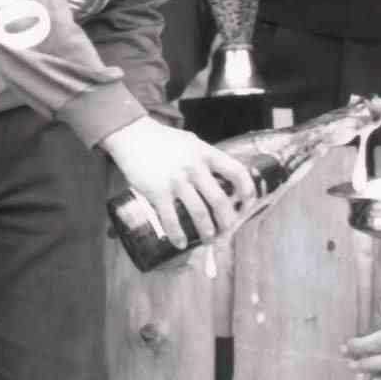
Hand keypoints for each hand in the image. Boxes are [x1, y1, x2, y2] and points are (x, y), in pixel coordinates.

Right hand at [102, 117, 254, 250]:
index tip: (248, 204)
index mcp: (206, 154)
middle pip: (220, 200)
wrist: (132, 135)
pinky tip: (180, 243)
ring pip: (199, 213)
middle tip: (226, 231)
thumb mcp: (191, 142)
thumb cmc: (163, 140)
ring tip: (207, 240)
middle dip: (227, 222)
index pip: (236, 172)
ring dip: (206, 232)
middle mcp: (194, 168)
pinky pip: (171, 219)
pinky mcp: (157, 192)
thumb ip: (205, 157)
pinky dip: (177, 235)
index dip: (247, 190)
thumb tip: (221, 175)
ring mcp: (176, 181)